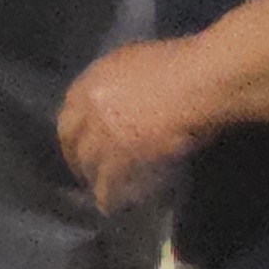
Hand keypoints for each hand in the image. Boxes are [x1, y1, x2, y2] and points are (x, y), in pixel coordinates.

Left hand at [56, 36, 206, 213]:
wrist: (199, 82)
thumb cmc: (181, 63)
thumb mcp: (138, 62)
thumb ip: (121, 82)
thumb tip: (124, 97)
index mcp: (92, 80)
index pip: (69, 111)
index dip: (74, 129)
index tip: (79, 140)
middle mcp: (89, 108)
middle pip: (71, 139)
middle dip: (75, 157)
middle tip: (83, 170)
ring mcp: (103, 134)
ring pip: (89, 164)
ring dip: (92, 178)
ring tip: (99, 192)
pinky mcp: (121, 158)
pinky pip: (109, 183)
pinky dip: (109, 197)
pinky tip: (111, 206)